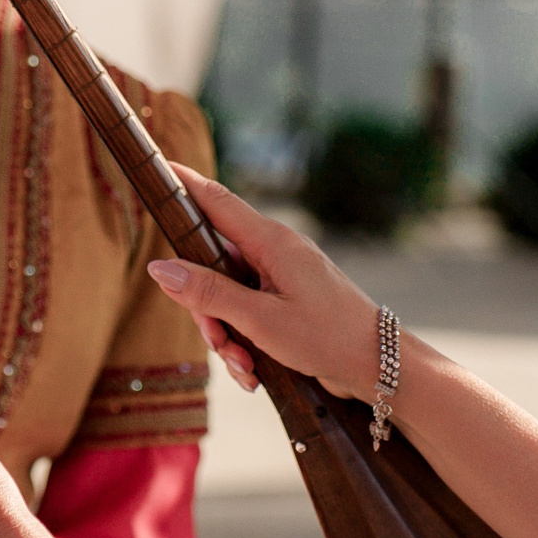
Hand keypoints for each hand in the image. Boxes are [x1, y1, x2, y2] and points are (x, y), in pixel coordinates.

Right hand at [147, 164, 384, 402]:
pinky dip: (243, 343)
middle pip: (211, 264)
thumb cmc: (329, 337)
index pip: (215, 201)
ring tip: (245, 365)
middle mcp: (274, 254)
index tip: (159, 167)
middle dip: (206, 308)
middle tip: (218, 341)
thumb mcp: (260, 319)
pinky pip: (246, 314)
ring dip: (226, 335)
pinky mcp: (285, 301)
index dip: (184, 184)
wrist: (379, 366)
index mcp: (271, 243)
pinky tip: (255, 370)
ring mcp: (280, 278)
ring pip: (226, 296)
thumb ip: (208, 293)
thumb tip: (160, 269)